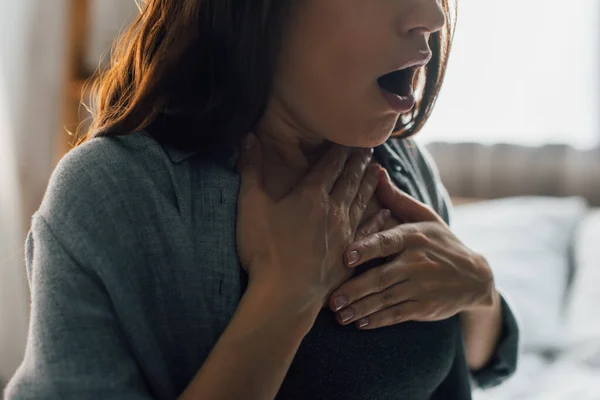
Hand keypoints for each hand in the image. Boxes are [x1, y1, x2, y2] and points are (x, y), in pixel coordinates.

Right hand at [236, 134, 386, 311]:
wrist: (285, 294)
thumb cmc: (265, 250)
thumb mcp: (250, 205)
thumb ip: (250, 170)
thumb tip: (248, 138)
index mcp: (310, 195)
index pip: (329, 165)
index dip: (339, 150)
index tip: (348, 139)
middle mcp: (333, 210)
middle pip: (350, 179)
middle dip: (359, 162)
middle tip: (370, 148)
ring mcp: (345, 233)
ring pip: (362, 201)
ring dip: (370, 184)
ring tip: (379, 170)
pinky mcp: (350, 255)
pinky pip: (370, 231)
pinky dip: (379, 219)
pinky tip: (386, 213)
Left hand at [328, 168, 495, 328]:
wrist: (476, 277)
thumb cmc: (441, 242)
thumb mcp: (424, 217)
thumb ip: (397, 199)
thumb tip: (375, 171)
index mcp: (414, 237)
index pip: (387, 242)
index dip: (366, 249)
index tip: (345, 256)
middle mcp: (417, 262)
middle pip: (381, 277)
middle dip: (354, 289)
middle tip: (331, 299)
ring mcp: (421, 287)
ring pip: (385, 299)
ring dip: (360, 308)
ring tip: (339, 314)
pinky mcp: (424, 307)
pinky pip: (397, 315)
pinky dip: (378, 320)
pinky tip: (360, 323)